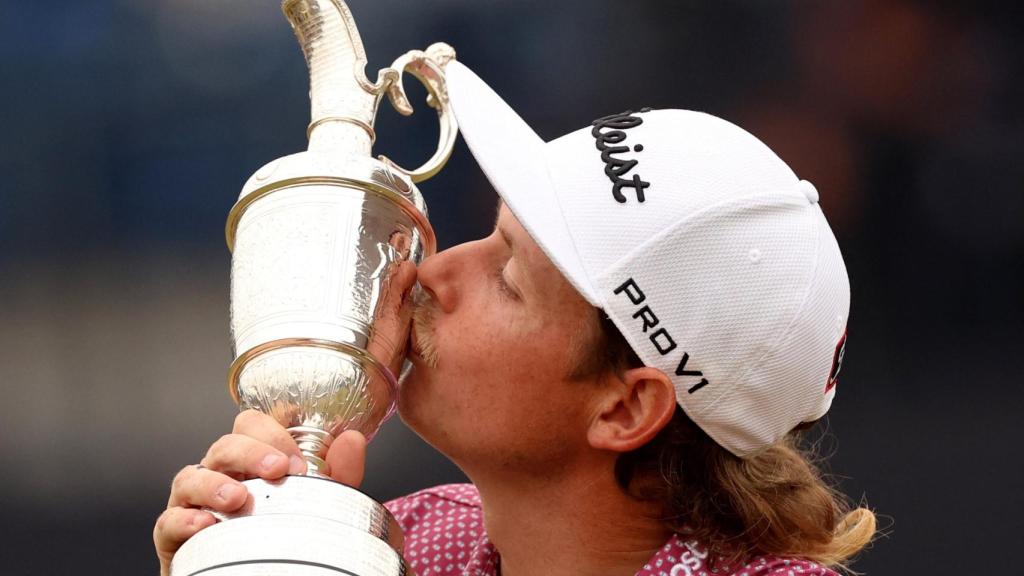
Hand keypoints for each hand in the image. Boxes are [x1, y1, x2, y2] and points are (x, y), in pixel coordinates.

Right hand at [153, 409, 367, 575]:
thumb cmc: (278, 536)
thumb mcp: (314, 504)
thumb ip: (337, 475)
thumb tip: (353, 440)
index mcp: (248, 462)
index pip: (250, 425)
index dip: (272, 434)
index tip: (298, 462)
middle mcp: (218, 475)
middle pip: (224, 445)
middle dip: (251, 452)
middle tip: (278, 471)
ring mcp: (192, 504)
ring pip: (190, 477)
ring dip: (214, 484)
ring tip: (239, 498)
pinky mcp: (174, 537)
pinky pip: (168, 522)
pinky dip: (184, 520)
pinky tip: (206, 524)